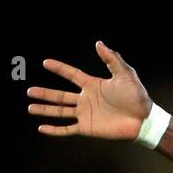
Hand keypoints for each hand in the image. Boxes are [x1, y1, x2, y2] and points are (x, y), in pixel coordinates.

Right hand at [27, 41, 151, 140]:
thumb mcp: (125, 74)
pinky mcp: (88, 128)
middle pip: (60, 96)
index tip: (45, 62)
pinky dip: (55, 130)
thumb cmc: (137, 97)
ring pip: (60, 111)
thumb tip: (98, 43)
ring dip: (45, 110)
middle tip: (29, 91)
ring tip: (30, 107)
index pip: (71, 75)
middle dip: (44, 94)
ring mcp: (86, 114)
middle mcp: (86, 99)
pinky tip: (42, 129)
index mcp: (93, 85)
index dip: (59, 68)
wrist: (143, 120)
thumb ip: (112, 59)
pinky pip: (67, 129)